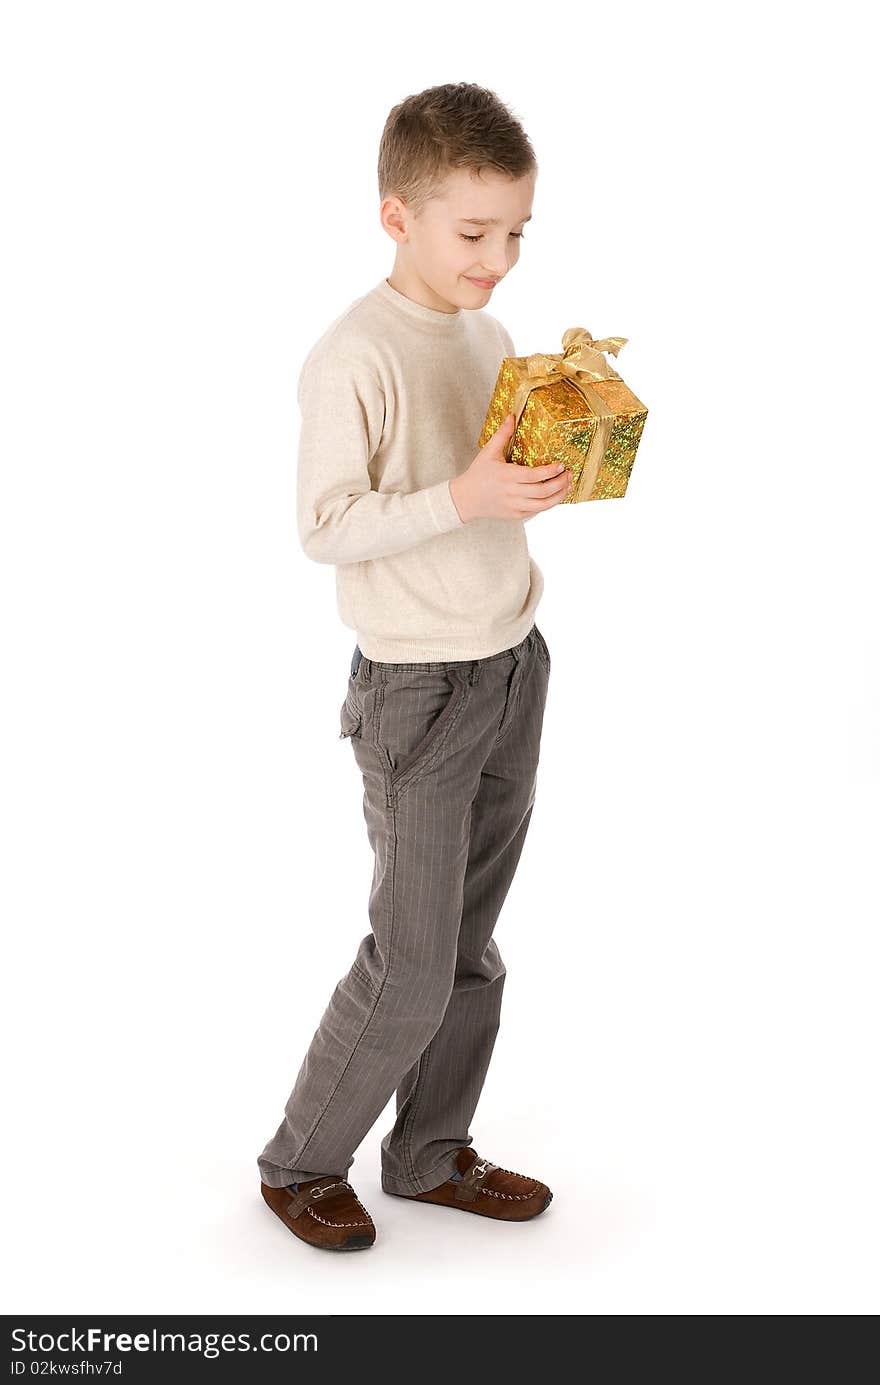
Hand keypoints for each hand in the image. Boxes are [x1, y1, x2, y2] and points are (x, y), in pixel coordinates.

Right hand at [450, 413, 572, 522]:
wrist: (465, 500)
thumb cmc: (477, 475)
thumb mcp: (488, 453)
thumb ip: (502, 435)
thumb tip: (512, 416)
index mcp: (507, 476)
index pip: (535, 475)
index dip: (551, 471)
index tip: (562, 465)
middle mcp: (512, 493)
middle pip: (543, 491)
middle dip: (561, 483)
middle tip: (569, 473)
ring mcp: (514, 506)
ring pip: (543, 505)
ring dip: (559, 496)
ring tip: (567, 485)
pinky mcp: (515, 515)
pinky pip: (537, 511)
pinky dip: (549, 504)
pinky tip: (555, 495)